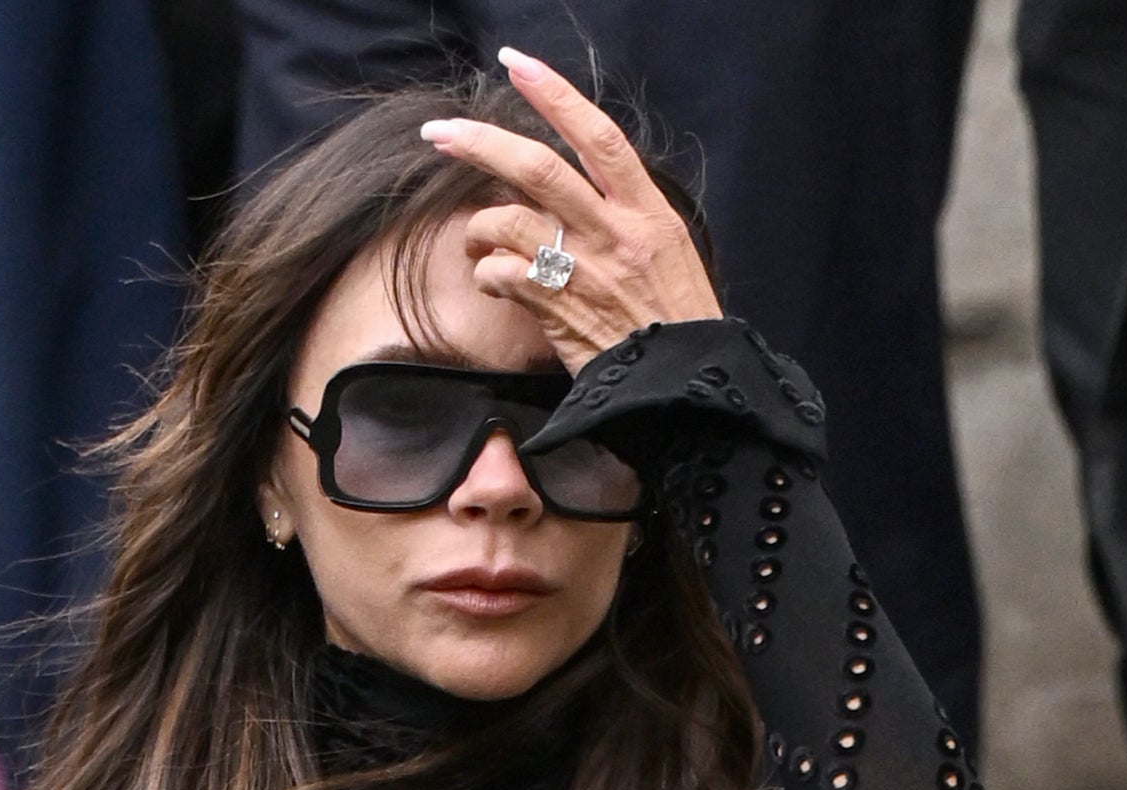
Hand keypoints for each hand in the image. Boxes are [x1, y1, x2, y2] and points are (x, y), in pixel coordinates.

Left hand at [421, 48, 723, 373]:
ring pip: (507, 220)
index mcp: (647, 211)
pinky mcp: (557, 309)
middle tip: (440, 132)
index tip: (517, 65)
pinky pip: (500, 273)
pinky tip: (494, 282)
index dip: (555, 95)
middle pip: (538, 167)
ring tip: (476, 242)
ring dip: (478, 227)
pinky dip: (486, 273)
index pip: (598, 137)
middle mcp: (615, 232)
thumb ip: (622, 214)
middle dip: (481, 142)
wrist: (686, 389)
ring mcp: (584, 270)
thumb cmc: (676, 324)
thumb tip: (568, 187)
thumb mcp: (668, 252)